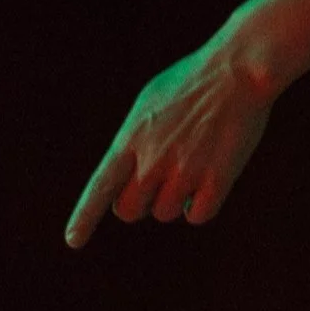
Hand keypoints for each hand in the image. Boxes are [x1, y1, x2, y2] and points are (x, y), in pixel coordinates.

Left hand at [64, 38, 273, 244]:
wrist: (237, 69)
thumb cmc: (193, 82)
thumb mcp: (149, 104)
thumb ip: (135, 143)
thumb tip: (132, 179)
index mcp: (131, 139)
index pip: (99, 187)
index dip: (84, 217)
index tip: (72, 241)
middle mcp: (152, 160)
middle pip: (129, 211)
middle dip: (140, 203)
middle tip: (158, 182)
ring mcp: (184, 172)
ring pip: (165, 214)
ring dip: (176, 199)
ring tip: (193, 163)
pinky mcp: (216, 180)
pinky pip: (198, 216)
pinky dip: (202, 205)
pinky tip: (210, 179)